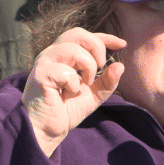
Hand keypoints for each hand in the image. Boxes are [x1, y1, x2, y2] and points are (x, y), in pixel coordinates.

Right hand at [23, 28, 125, 156]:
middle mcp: (53, 54)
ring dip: (87, 68)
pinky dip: (73, 85)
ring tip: (85, 84)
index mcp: (64, 55)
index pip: (85, 37)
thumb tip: (120, 66)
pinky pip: (65, 72)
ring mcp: (45, 62)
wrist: (47, 130)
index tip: (122, 44)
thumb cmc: (66, 110)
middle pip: (78, 34)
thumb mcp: (94, 95)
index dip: (105, 38)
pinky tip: (66, 95)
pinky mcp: (41, 74)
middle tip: (101, 67)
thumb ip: (107, 81)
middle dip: (97, 47)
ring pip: (74, 50)